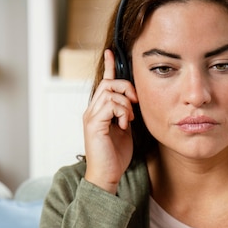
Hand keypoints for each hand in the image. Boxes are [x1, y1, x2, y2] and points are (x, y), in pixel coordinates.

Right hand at [82, 49, 137, 193]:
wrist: (108, 175)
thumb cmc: (116, 156)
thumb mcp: (125, 130)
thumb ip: (126, 114)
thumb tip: (134, 103)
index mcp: (100, 110)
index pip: (104, 83)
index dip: (109, 67)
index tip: (111, 52)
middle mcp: (92, 110)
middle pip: (109, 83)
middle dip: (126, 88)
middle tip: (135, 102)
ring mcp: (91, 116)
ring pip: (110, 92)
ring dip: (126, 104)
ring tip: (129, 120)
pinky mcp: (94, 123)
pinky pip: (110, 105)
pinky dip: (121, 112)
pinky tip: (124, 124)